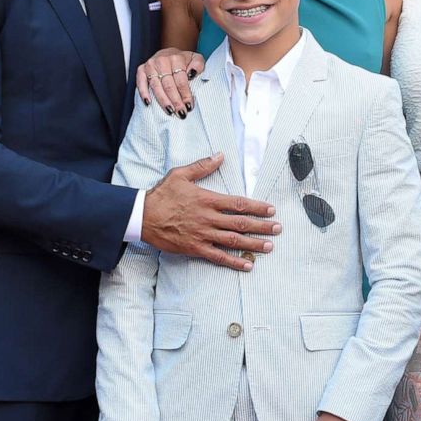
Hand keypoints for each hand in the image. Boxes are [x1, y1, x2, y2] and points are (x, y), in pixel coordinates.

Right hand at [136, 48, 205, 116]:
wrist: (171, 53)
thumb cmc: (185, 60)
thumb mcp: (196, 58)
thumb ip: (198, 65)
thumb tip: (192, 74)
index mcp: (176, 58)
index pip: (181, 80)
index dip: (185, 94)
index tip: (189, 106)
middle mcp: (161, 61)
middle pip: (168, 85)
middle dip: (175, 101)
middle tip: (181, 112)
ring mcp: (150, 65)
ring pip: (156, 86)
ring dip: (163, 100)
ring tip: (170, 111)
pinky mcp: (141, 69)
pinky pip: (140, 82)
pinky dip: (143, 93)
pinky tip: (148, 103)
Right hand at [142, 153, 279, 270]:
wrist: (141, 216)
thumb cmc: (161, 195)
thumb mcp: (181, 175)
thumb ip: (202, 166)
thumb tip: (220, 155)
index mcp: (208, 200)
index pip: (239, 204)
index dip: (258, 207)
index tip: (271, 210)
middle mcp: (208, 218)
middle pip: (241, 223)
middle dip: (262, 226)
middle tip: (279, 228)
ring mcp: (203, 235)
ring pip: (233, 240)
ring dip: (253, 244)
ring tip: (269, 246)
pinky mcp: (195, 248)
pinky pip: (218, 256)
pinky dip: (234, 261)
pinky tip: (248, 264)